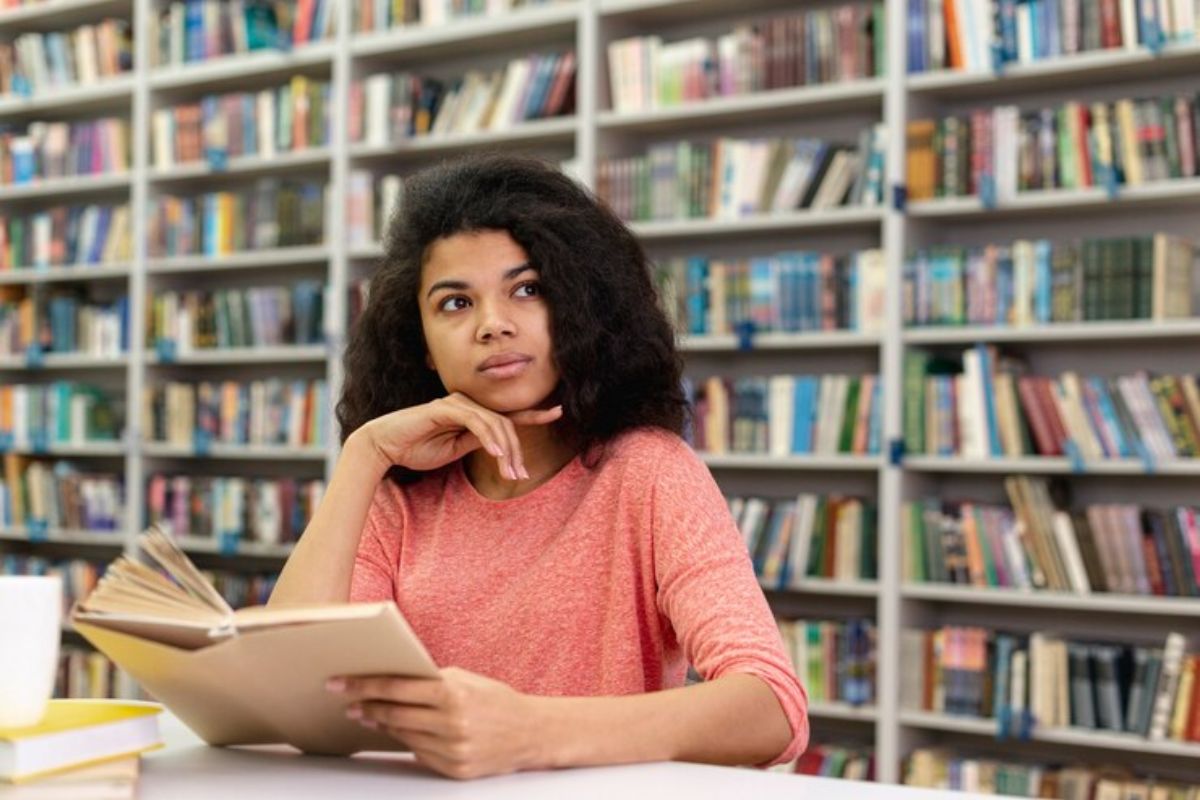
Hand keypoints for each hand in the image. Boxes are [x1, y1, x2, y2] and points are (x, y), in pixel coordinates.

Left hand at [327, 667, 543, 779]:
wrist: (530, 733)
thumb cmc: (495, 700)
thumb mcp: (465, 680)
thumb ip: (431, 681)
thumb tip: (391, 683)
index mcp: (454, 694)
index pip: (397, 688)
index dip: (365, 685)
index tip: (340, 683)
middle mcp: (452, 724)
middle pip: (394, 715)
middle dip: (367, 707)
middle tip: (348, 702)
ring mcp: (452, 750)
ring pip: (403, 736)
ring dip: (383, 726)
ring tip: (368, 716)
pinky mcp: (454, 770)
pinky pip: (419, 755)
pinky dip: (408, 742)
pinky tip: (398, 733)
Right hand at [355, 393, 562, 480]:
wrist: (384, 446)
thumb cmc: (417, 448)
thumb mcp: (455, 449)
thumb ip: (476, 442)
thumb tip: (500, 446)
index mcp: (471, 415)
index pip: (507, 415)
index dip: (533, 414)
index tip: (557, 412)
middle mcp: (467, 404)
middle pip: (505, 424)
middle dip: (516, 452)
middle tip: (519, 476)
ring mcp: (457, 404)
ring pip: (495, 424)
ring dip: (505, 450)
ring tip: (510, 473)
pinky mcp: (445, 407)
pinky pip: (475, 422)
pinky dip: (488, 438)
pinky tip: (496, 454)